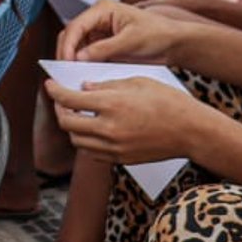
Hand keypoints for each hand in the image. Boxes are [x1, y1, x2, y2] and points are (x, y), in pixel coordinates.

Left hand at [45, 76, 210, 163]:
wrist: (192, 131)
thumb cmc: (168, 101)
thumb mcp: (136, 81)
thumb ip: (106, 86)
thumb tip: (83, 88)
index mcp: (111, 105)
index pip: (69, 99)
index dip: (55, 91)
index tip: (50, 85)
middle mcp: (108, 129)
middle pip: (67, 123)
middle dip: (60, 110)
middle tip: (62, 100)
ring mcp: (114, 147)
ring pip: (77, 141)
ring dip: (72, 127)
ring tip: (77, 114)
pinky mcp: (120, 159)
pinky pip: (92, 153)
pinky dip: (86, 141)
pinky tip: (92, 129)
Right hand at [56, 0, 187, 63]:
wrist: (174, 44)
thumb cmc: (158, 34)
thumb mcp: (130, 42)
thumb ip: (103, 49)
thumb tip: (79, 57)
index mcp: (103, 9)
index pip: (76, 26)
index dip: (68, 45)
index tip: (66, 61)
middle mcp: (98, 18)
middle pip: (71, 35)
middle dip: (67, 52)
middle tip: (66, 70)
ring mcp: (100, 32)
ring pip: (76, 45)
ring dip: (74, 59)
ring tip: (74, 74)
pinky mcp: (104, 45)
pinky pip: (87, 54)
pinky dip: (83, 64)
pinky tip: (85, 73)